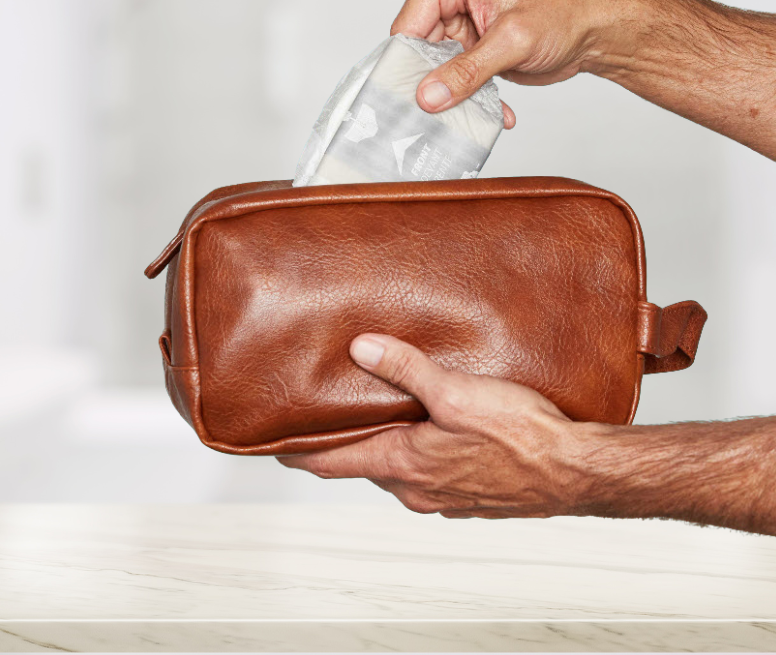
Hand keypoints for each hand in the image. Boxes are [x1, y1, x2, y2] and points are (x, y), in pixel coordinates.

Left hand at [278, 333, 598, 518]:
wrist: (575, 472)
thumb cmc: (523, 437)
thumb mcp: (457, 393)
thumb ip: (407, 370)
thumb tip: (361, 349)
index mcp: (404, 464)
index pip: (332, 462)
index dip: (298, 452)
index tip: (273, 445)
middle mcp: (416, 489)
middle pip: (363, 463)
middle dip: (344, 441)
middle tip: (327, 415)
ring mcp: (443, 498)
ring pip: (398, 469)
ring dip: (384, 446)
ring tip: (381, 415)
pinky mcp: (469, 497)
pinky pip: (430, 475)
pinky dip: (419, 456)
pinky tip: (434, 434)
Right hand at [392, 0, 616, 123]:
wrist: (597, 27)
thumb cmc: (567, 11)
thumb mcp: (513, 41)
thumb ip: (466, 70)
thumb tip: (427, 95)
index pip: (407, 27)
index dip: (407, 67)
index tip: (413, 102)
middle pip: (416, 52)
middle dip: (432, 86)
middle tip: (441, 116)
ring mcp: (456, 21)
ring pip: (433, 71)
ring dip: (456, 97)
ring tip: (475, 114)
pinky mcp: (468, 45)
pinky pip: (454, 78)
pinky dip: (472, 98)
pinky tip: (497, 111)